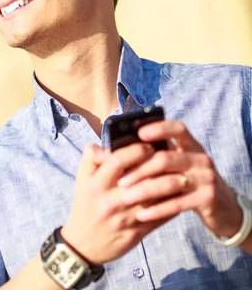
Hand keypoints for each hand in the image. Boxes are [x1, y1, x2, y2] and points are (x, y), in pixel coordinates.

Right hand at [61, 143, 174, 265]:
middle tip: (174, 159)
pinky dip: (173, 207)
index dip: (136, 151)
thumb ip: (92, 158)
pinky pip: (160, 218)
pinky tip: (181, 198)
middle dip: (161, 168)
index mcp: (96, 184)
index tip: (149, 146)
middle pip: (142, 180)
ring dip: (172, 187)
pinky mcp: (137, 233)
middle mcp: (110, 200)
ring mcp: (125, 218)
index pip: (118, 161)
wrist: (83, 244)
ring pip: (155, 200)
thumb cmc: (85, 206)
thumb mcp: (81, 180)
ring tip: (184, 178)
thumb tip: (109, 142)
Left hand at [116, 120, 242, 237]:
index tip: (139, 133)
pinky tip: (141, 215)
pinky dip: (157, 210)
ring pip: (170, 182)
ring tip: (125, 198)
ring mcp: (206, 178)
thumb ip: (159, 156)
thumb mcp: (180, 165)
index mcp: (192, 146)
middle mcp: (201, 158)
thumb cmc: (190, 182)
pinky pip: (177, 204)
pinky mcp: (208, 199)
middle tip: (120, 181)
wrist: (224, 208)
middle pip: (166, 159)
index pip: (178, 129)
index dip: (159, 129)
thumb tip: (121, 151)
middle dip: (139, 170)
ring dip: (145, 191)